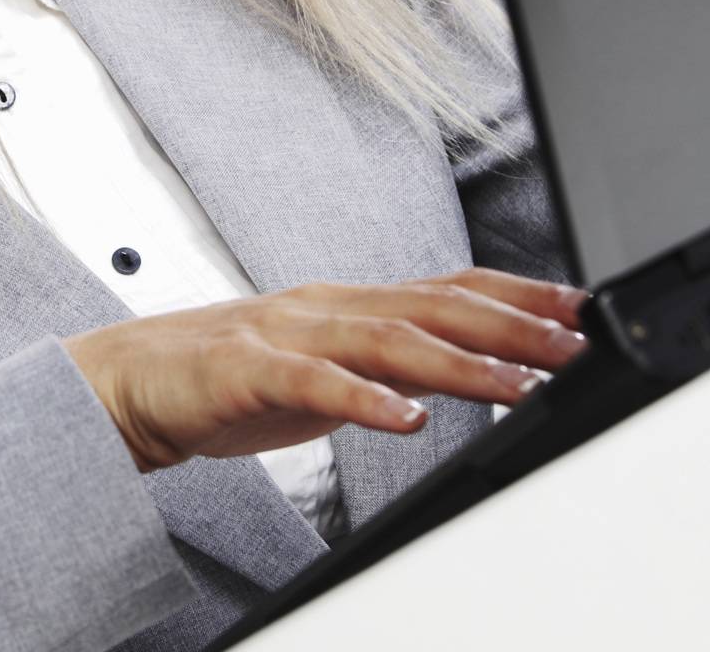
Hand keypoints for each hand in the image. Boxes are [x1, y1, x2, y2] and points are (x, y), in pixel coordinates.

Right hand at [61, 268, 588, 472]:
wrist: (132, 380)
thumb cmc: (231, 376)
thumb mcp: (327, 367)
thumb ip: (386, 364)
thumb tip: (464, 374)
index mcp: (349, 304)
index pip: (448, 289)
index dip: (516, 296)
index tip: (577, 308)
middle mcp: (328, 307)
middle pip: (433, 307)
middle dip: (512, 325)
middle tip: (574, 343)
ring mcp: (288, 332)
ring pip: (386, 341)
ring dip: (459, 364)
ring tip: (518, 383)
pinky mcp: (248, 369)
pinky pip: (313, 383)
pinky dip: (364, 400)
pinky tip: (406, 419)